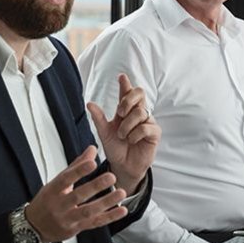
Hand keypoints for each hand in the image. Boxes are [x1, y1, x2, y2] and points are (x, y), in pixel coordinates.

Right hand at [24, 145, 128, 242]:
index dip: (79, 171)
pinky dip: (109, 217)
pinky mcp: (76, 229)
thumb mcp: (55, 183)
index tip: (92, 162)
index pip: (65, 179)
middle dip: (95, 186)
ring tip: (120, 193)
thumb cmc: (46, 202)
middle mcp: (59, 205)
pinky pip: (94, 223)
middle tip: (111, 177)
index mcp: (53, 190)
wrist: (34, 227)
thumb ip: (76, 166)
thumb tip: (92, 150)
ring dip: (106, 202)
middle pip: (77, 195)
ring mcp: (67, 218)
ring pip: (88, 211)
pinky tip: (121, 210)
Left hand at [87, 73, 159, 193]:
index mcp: (125, 111)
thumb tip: (89, 103)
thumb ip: (98, 118)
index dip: (125, 84)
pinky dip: (135, 134)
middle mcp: (138, 113)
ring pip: (141, 112)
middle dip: (128, 100)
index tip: (121, 77)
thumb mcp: (104, 133)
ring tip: (122, 136)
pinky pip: (146, 127)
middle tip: (120, 113)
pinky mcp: (154, 133)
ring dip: (127, 125)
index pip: (127, 93)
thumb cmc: (115, 148)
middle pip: (139, 94)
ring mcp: (147, 122)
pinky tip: (132, 141)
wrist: (122, 166)